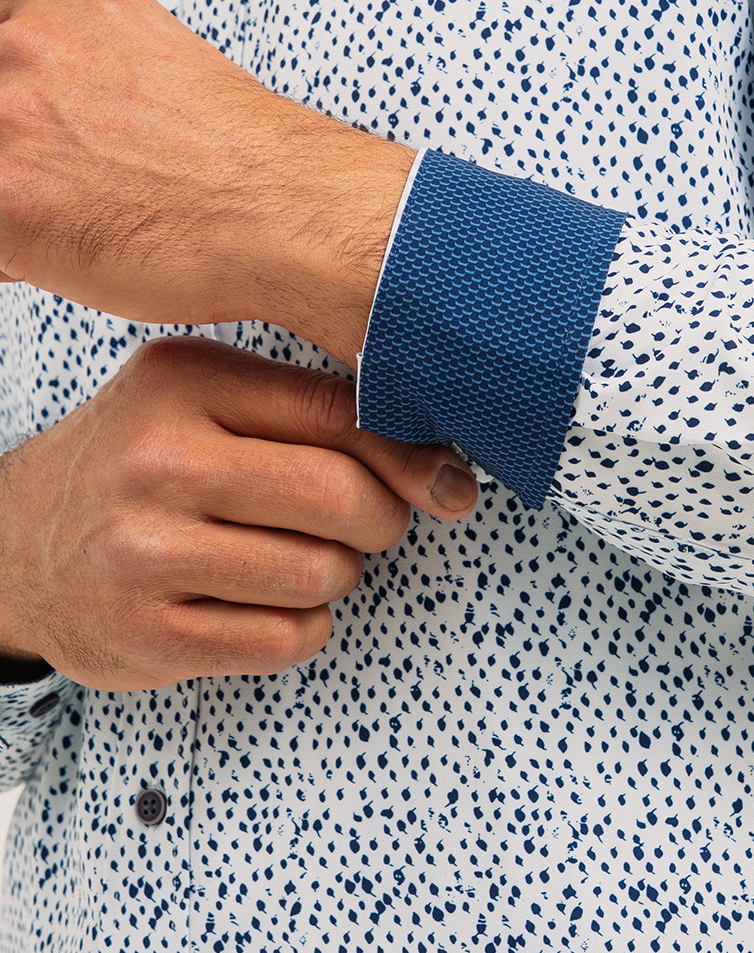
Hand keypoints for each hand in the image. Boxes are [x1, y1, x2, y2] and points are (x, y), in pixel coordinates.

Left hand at [0, 0, 412, 360]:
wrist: (285, 210)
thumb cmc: (239, 156)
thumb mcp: (146, 58)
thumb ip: (68, 66)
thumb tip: (23, 117)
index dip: (11, 95)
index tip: (30, 123)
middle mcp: (25, 36)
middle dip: (15, 146)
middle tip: (67, 172)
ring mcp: (8, 110)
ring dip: (15, 194)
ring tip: (77, 211)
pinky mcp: (3, 191)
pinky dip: (16, 251)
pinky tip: (71, 244)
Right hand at [0, 336, 476, 690]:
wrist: (15, 545)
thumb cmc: (133, 464)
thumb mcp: (201, 400)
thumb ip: (310, 414)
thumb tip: (442, 472)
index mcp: (182, 382)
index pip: (337, 412)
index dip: (406, 453)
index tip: (437, 478)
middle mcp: (157, 461)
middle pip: (340, 497)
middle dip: (381, 519)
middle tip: (365, 523)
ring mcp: (144, 551)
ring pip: (321, 574)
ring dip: (338, 574)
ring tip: (301, 558)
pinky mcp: (146, 634)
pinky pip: (286, 639)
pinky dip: (304, 626)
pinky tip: (270, 601)